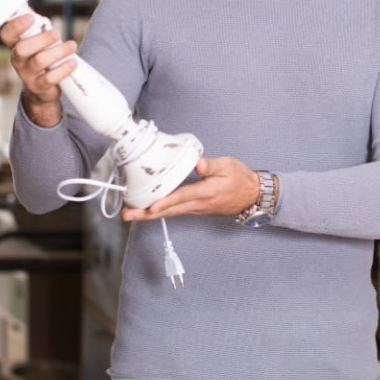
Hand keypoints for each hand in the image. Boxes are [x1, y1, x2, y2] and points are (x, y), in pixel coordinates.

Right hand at [0, 12, 78, 127]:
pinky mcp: (39, 87)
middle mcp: (18, 60)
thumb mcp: (36, 44)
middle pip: (22, 48)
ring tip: (71, 45)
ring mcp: (27, 75)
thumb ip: (35, 28)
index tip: (31, 17)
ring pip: (39, 61)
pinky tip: (73, 62)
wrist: (42, 90)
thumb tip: (30, 7)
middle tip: (56, 34)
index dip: (16, 25)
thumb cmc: (40, 59)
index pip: (7, 35)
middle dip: (41, 39)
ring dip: (58, 51)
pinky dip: (64, 68)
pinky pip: (50, 78)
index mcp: (15, 46)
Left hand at [121, 156, 259, 221]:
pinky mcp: (195, 208)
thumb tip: (197, 164)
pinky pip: (175, 212)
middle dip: (147, 214)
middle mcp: (198, 204)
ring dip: (149, 215)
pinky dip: (160, 212)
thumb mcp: (228, 166)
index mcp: (205, 192)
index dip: (166, 202)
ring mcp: (196, 209)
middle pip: (169, 211)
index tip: (151, 206)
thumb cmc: (240, 178)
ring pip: (170, 213)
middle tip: (128, 216)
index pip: (182, 197)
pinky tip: (148, 210)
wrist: (252, 195)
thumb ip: (211, 165)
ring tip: (130, 214)